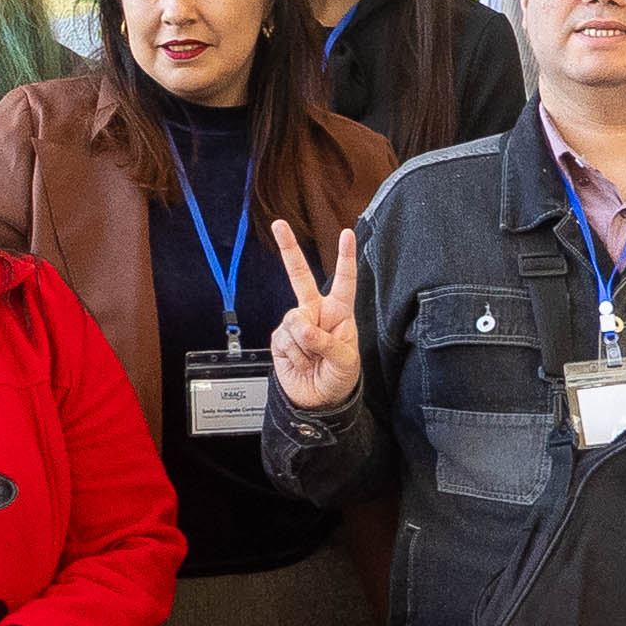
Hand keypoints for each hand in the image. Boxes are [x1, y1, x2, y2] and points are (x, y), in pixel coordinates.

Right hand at [266, 222, 365, 412]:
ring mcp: (296, 324)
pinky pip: (284, 340)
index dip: (345, 258)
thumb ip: (326, 342)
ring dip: (305, 346)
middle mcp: (316, 312)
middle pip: (300, 276)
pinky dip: (294, 354)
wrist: (319, 400)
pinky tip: (300, 362)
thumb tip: (302, 327)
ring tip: (314, 359)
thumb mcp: (345, 361)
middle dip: (289, 249)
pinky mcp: (280, 338)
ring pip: (294, 321)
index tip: (347, 234)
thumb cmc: (340, 377)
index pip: (344, 281)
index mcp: (339, 312)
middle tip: (278, 225)